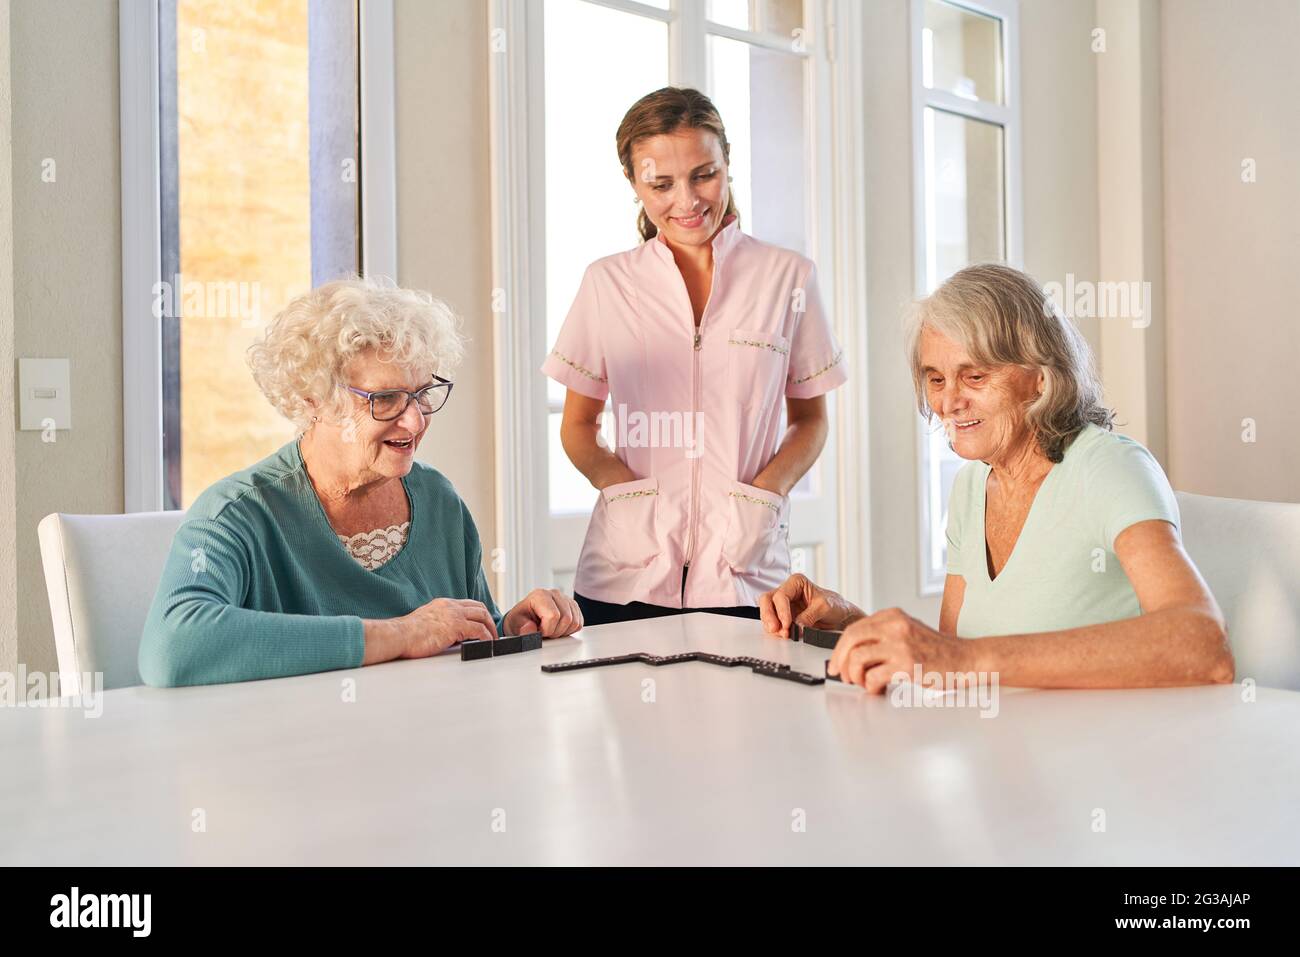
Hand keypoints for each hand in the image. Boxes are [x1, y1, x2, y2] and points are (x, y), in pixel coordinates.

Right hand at [397, 597, 498, 658]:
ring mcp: (454, 614)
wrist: (399, 636)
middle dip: (489, 621)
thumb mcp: (426, 622)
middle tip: (493, 634)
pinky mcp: (455, 626)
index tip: (484, 624)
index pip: (468, 604)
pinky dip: (487, 637)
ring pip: (482, 616)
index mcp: (443, 604)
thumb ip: (440, 623)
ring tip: (493, 641)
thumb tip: (450, 635)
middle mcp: (450, 606)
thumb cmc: (406, 635)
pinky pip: (479, 630)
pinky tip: (487, 644)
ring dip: (491, 629)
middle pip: (479, 608)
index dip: (479, 614)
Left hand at [504, 588, 583, 637]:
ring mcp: (566, 599)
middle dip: (555, 632)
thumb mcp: (515, 624)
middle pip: (566, 619)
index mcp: (540, 595)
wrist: (525, 618)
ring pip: (574, 622)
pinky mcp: (573, 607)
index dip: (547, 630)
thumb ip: (522, 627)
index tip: (539, 631)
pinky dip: (569, 630)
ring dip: (563, 632)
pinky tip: (558, 627)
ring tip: (551, 629)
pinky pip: (579, 623)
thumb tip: (530, 629)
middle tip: (544, 631)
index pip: (553, 616)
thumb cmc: (521, 619)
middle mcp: (555, 594)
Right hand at [759, 573, 864, 638]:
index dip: (781, 610)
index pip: (781, 595)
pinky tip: (783, 635)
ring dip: (772, 625)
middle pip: (767, 600)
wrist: (840, 617)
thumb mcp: (824, 607)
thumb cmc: (834, 605)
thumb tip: (796, 627)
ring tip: (783, 635)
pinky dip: (776, 631)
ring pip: (767, 612)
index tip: (787, 624)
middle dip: (769, 615)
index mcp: (796, 583)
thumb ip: (809, 616)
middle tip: (775, 629)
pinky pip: (773, 623)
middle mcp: (787, 592)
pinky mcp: (784, 617)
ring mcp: (784, 606)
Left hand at [828, 607, 973, 693]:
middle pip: (850, 640)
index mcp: (893, 616)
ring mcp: (901, 644)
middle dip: (840, 661)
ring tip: (864, 683)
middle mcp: (895, 626)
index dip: (840, 649)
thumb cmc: (938, 650)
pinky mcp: (907, 665)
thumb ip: (884, 635)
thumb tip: (853, 653)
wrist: (967, 659)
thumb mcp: (909, 631)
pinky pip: (873, 677)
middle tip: (842, 675)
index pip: (854, 628)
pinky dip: (870, 687)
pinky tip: (878, 689)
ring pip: (858, 658)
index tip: (836, 663)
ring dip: (855, 676)